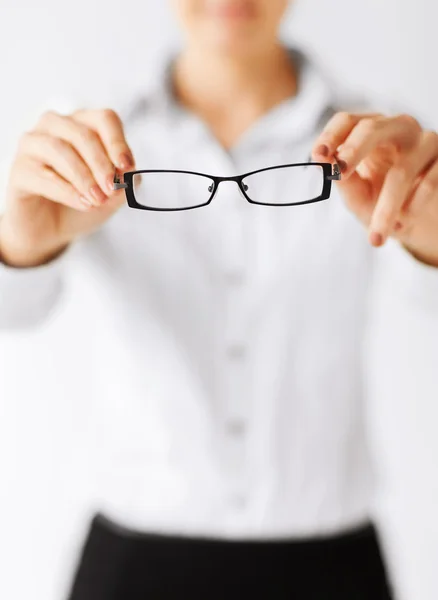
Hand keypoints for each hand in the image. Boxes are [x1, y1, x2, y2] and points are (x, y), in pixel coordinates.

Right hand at [0, 108, 134, 266]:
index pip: (104, 119)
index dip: (117, 142)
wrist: (53, 229)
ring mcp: (33, 145)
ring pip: (60, 148)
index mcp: (83, 125)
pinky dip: (67, 191)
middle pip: (83, 133)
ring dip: (84, 177)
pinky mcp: (19, 169)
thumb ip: (123, 182)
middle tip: (112, 189)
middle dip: (101, 164)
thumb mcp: (112, 195)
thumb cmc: (83, 202)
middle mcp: (56, 127)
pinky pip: (42, 174)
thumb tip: (129, 173)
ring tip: (98, 200)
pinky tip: (83, 203)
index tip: (126, 166)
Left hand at [311, 111, 437, 266]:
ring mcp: (425, 141)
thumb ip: (341, 179)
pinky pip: (430, 183)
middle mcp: (397, 128)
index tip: (319, 156)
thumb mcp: (356, 194)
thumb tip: (324, 164)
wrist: (418, 219)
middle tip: (340, 174)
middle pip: (372, 128)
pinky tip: (405, 223)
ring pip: (401, 170)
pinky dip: (413, 208)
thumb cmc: (381, 200)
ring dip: (387, 208)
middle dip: (354, 150)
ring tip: (376, 237)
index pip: (346, 121)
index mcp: (368, 132)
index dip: (331, 135)